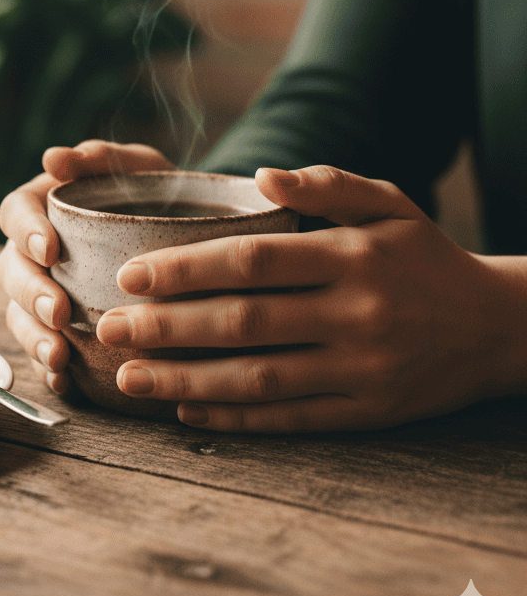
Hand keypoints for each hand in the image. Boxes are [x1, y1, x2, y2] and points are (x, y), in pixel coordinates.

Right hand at [0, 139, 175, 393]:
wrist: (192, 237)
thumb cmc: (157, 195)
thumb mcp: (139, 168)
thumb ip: (101, 158)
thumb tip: (52, 159)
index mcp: (43, 207)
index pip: (15, 213)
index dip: (24, 231)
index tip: (49, 249)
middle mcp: (35, 253)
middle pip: (11, 270)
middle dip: (29, 294)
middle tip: (58, 312)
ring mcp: (44, 295)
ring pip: (19, 317)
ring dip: (33, 338)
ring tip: (59, 357)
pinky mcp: (62, 333)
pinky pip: (43, 355)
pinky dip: (49, 371)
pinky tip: (66, 382)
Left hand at [95, 165, 526, 432]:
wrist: (498, 327)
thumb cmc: (423, 256)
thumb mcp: (390, 204)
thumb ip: (328, 184)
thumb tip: (263, 176)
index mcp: (352, 256)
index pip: (253, 262)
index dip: (186, 269)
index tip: (130, 275)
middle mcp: (355, 314)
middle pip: (244, 323)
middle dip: (167, 327)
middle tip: (108, 329)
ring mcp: (362, 369)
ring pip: (259, 379)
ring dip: (186, 381)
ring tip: (128, 379)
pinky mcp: (368, 413)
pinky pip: (291, 419)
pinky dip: (235, 417)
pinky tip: (186, 410)